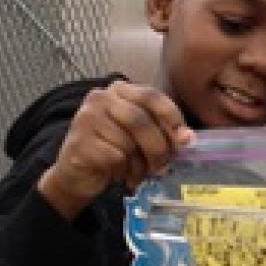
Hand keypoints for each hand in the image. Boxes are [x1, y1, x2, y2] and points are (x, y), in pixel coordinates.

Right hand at [38, 81, 193, 218]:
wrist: (77, 173)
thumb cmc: (114, 150)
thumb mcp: (139, 135)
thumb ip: (161, 130)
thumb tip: (187, 138)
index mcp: (119, 90)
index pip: (151, 96)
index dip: (171, 117)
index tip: (186, 140)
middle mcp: (100, 98)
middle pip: (141, 121)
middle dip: (158, 148)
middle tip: (163, 167)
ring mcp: (86, 119)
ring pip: (128, 143)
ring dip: (140, 165)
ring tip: (137, 173)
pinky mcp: (80, 142)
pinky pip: (115, 158)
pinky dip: (124, 171)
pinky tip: (119, 175)